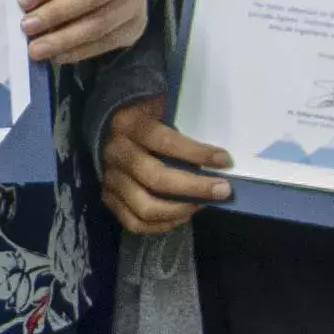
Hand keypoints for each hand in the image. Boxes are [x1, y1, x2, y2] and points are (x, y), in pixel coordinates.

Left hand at [20, 0, 148, 63]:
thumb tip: (29, 9)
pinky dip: (79, 51)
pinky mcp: (137, 25)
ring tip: (38, 49)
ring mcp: (137, 0)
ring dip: (64, 39)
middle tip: (28, 28)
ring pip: (100, 24)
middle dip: (56, 14)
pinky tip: (58, 55)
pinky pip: (106, 42)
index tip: (23, 2)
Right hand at [101, 97, 233, 235]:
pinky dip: (162, 225)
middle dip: (195, 187)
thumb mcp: (159, 108)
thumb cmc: (145, 118)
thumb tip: (215, 153)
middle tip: (222, 190)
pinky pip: (134, 222)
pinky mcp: (108, 198)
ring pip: (145, 206)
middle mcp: (116, 153)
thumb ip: (180, 123)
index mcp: (130, 124)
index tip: (224, 160)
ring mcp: (109, 179)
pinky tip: (182, 216)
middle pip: (156, 178)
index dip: (196, 153)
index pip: (165, 141)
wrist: (109, 129)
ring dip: (179, 210)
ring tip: (201, 204)